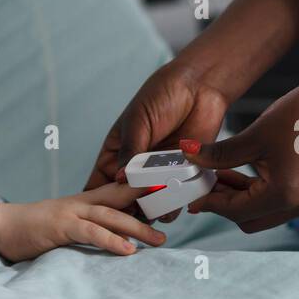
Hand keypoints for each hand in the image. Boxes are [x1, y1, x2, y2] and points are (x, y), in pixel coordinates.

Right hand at [0, 182, 167, 262]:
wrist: (1, 225)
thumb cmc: (36, 226)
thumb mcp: (69, 220)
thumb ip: (94, 221)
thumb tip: (124, 231)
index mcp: (87, 198)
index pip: (121, 190)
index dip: (146, 189)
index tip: (172, 191)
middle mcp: (82, 200)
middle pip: (123, 199)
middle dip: (150, 203)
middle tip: (176, 210)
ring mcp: (71, 211)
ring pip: (111, 215)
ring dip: (138, 227)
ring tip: (160, 239)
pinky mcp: (61, 225)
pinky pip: (91, 231)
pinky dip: (111, 240)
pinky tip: (128, 250)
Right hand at [84, 60, 230, 223]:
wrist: (200, 86)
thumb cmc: (161, 96)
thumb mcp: (137, 122)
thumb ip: (129, 153)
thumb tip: (119, 181)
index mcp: (117, 152)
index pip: (100, 183)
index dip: (98, 199)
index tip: (100, 209)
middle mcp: (136, 167)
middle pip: (124, 201)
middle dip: (125, 211)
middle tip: (130, 212)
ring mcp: (160, 174)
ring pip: (150, 205)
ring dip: (151, 210)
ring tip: (155, 207)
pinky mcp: (183, 175)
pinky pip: (176, 199)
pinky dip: (175, 204)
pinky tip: (175, 202)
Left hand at [179, 70, 298, 232]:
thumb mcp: (254, 136)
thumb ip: (219, 153)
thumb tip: (189, 155)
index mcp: (285, 195)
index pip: (236, 210)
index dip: (210, 202)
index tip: (191, 192)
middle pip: (249, 220)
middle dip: (224, 203)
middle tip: (204, 181)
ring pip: (262, 214)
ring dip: (240, 199)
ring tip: (220, 172)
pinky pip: (277, 204)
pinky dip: (257, 194)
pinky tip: (242, 172)